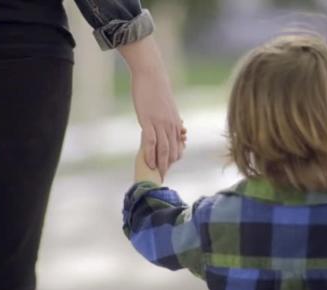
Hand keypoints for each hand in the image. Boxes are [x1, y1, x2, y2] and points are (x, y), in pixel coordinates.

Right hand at [118, 36, 184, 177]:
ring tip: (156, 175)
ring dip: (160, 164)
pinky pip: (150, 141)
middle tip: (162, 179)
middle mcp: (171, 125)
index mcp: (176, 123)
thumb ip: (170, 120)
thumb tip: (174, 128)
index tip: (168, 169)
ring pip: (163, 149)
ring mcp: (160, 123)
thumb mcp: (167, 107)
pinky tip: (148, 163)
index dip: (174, 159)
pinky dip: (150, 154)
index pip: (178, 147)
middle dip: (168, 166)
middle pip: (172, 151)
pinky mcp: (148, 120)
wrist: (151, 74)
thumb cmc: (156, 89)